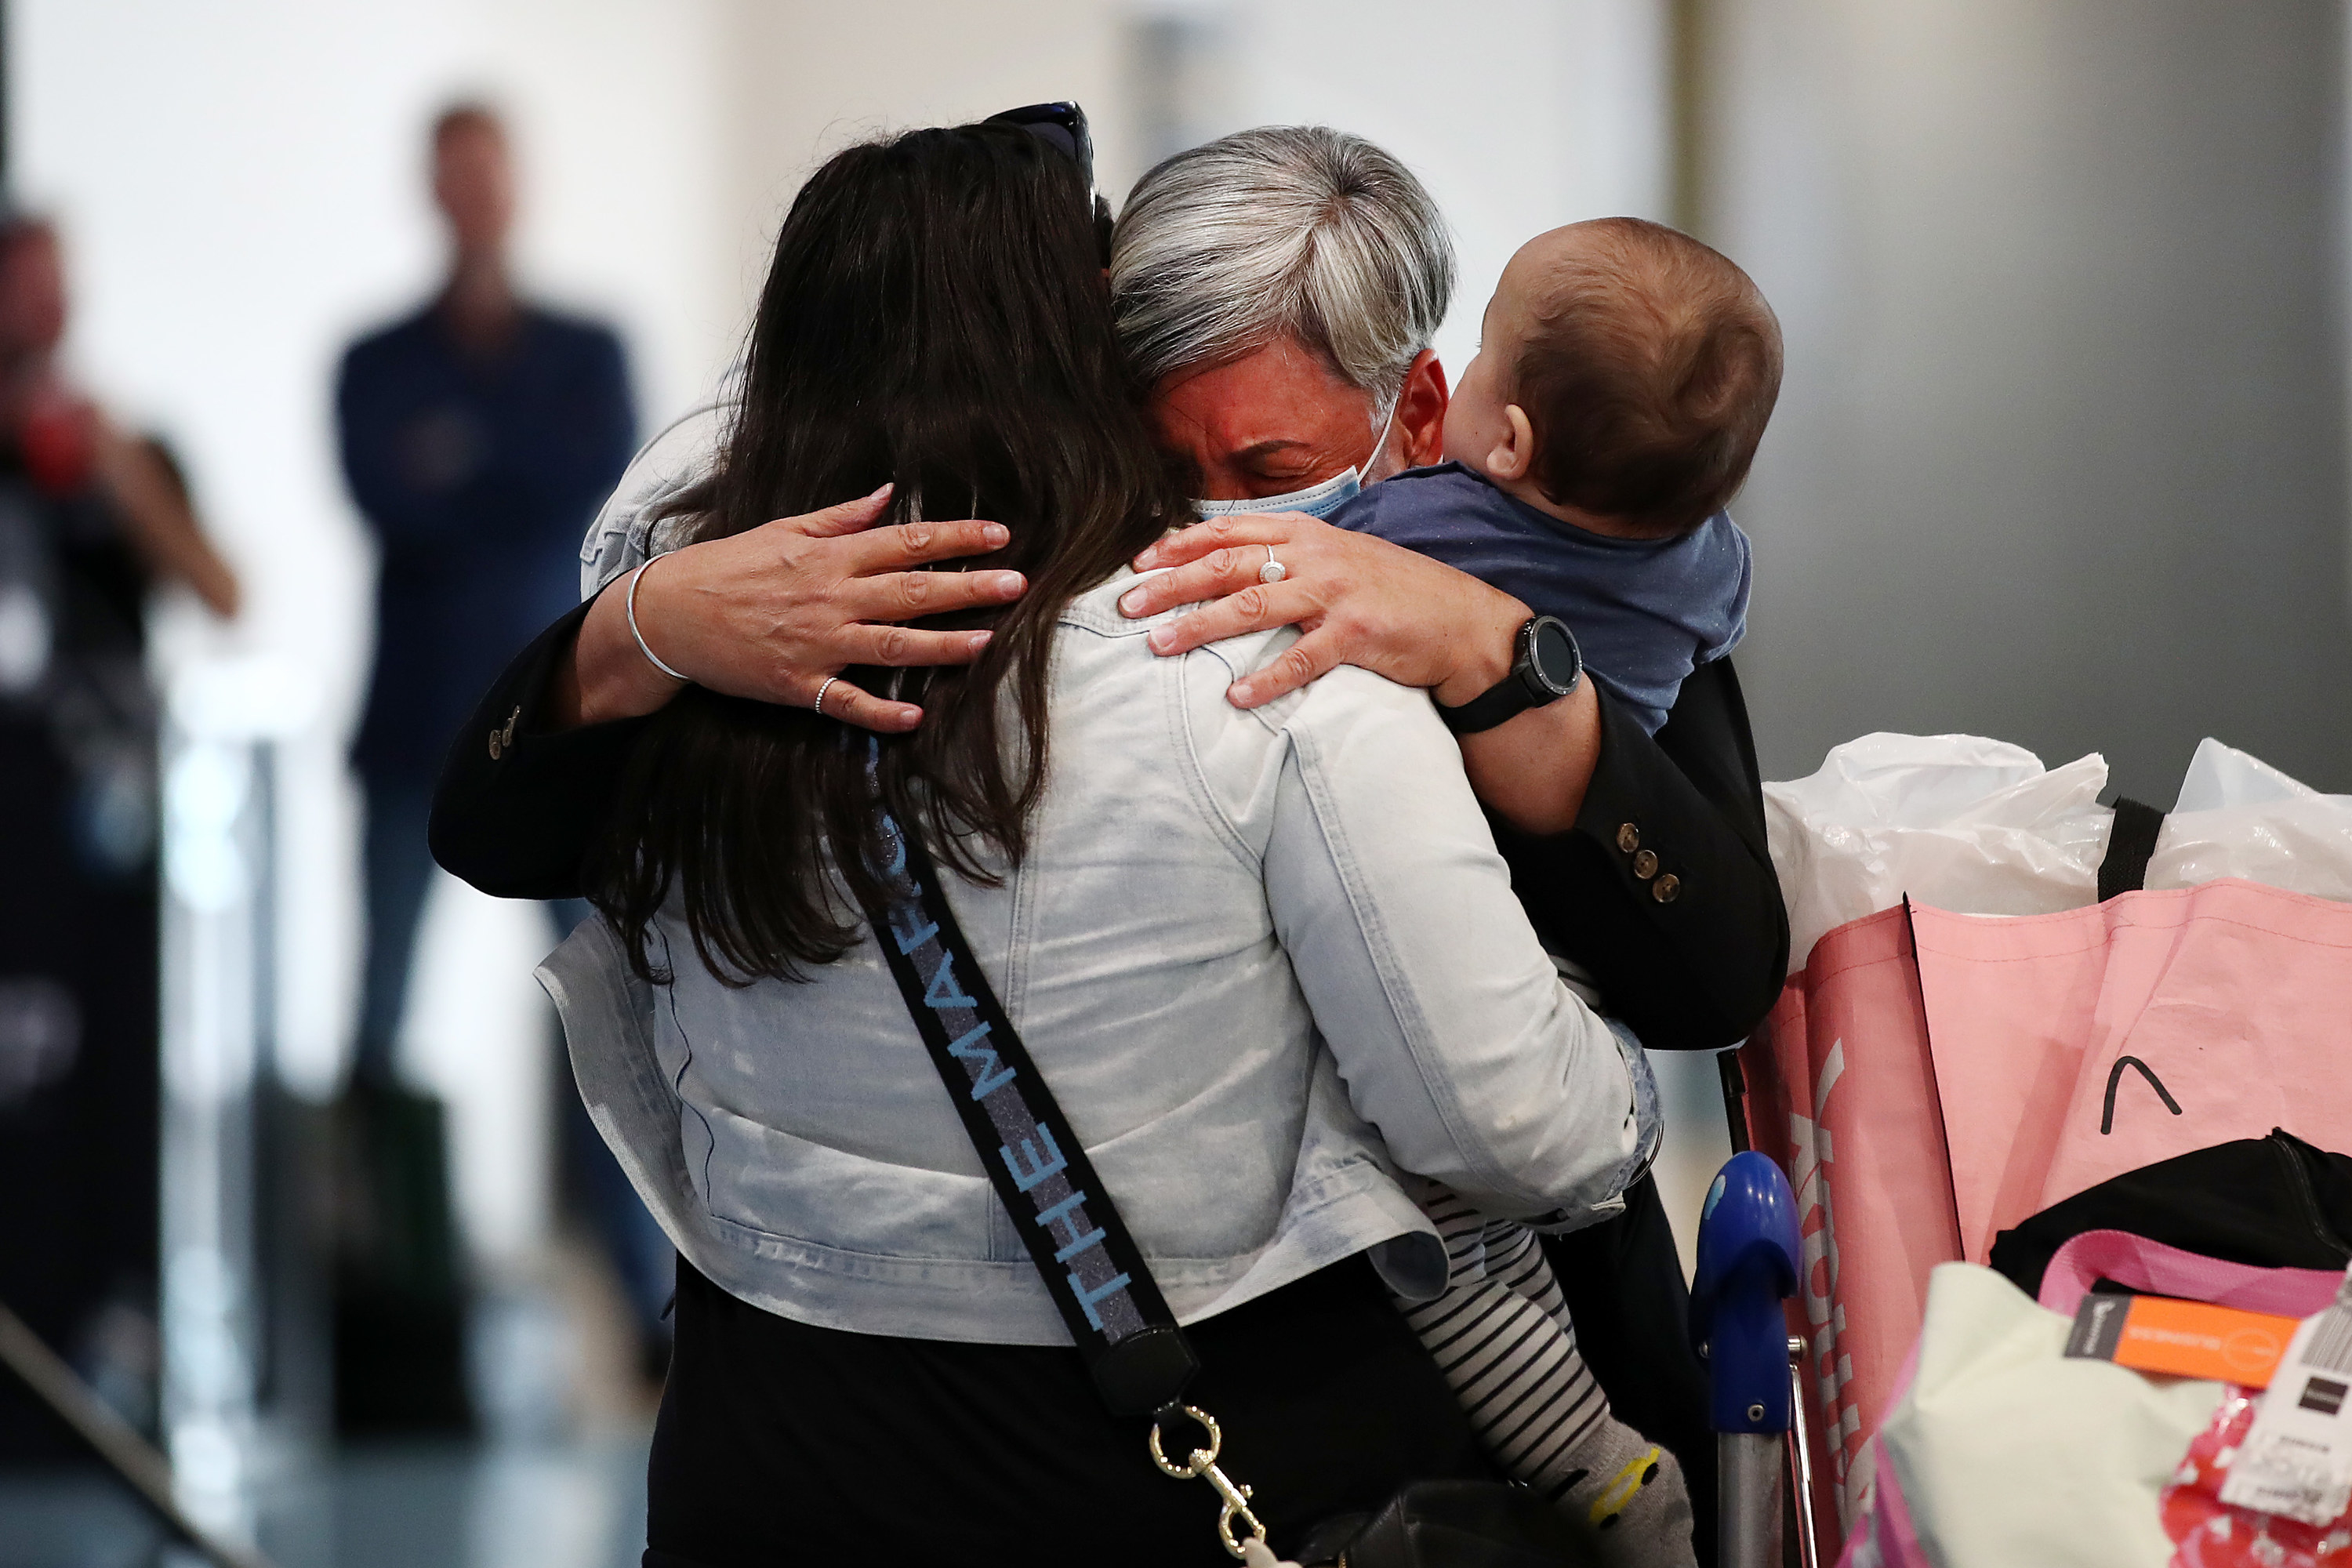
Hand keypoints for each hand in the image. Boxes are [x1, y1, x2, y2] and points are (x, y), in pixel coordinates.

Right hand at [564, 483, 1025, 730]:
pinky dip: (881, 712)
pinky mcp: (797, 684)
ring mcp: (816, 643)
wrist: (669, 614)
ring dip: (943, 646)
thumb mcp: (782, 529)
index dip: (957, 537)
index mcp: (830, 555)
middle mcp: (831, 597)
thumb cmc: (728, 567)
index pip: (906, 541)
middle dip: (969, 587)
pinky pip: (846, 702)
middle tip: (1017, 584)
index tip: (1001, 535)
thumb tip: (888, 494)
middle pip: (912, 591)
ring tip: (988, 642)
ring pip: (892, 646)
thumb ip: (841, 516)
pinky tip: (915, 717)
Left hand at [1118, 513, 1525, 707]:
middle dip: (1171, 583)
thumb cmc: (1394, 591)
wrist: (1460, 620)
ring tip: (1159, 645)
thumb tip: (1229, 566)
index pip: (1229, 531)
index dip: (1179, 545)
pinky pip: (1301, 659)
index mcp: (1306, 534)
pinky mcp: (1356, 635)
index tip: (1138, 562)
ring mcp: (1335, 594)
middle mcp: (1315, 556)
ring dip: (1201, 626)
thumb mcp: (1339, 557)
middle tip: (1127, 604)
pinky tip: (1236, 695)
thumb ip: (1289, 555)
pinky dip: (1267, 678)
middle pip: (1227, 564)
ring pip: (1253, 605)